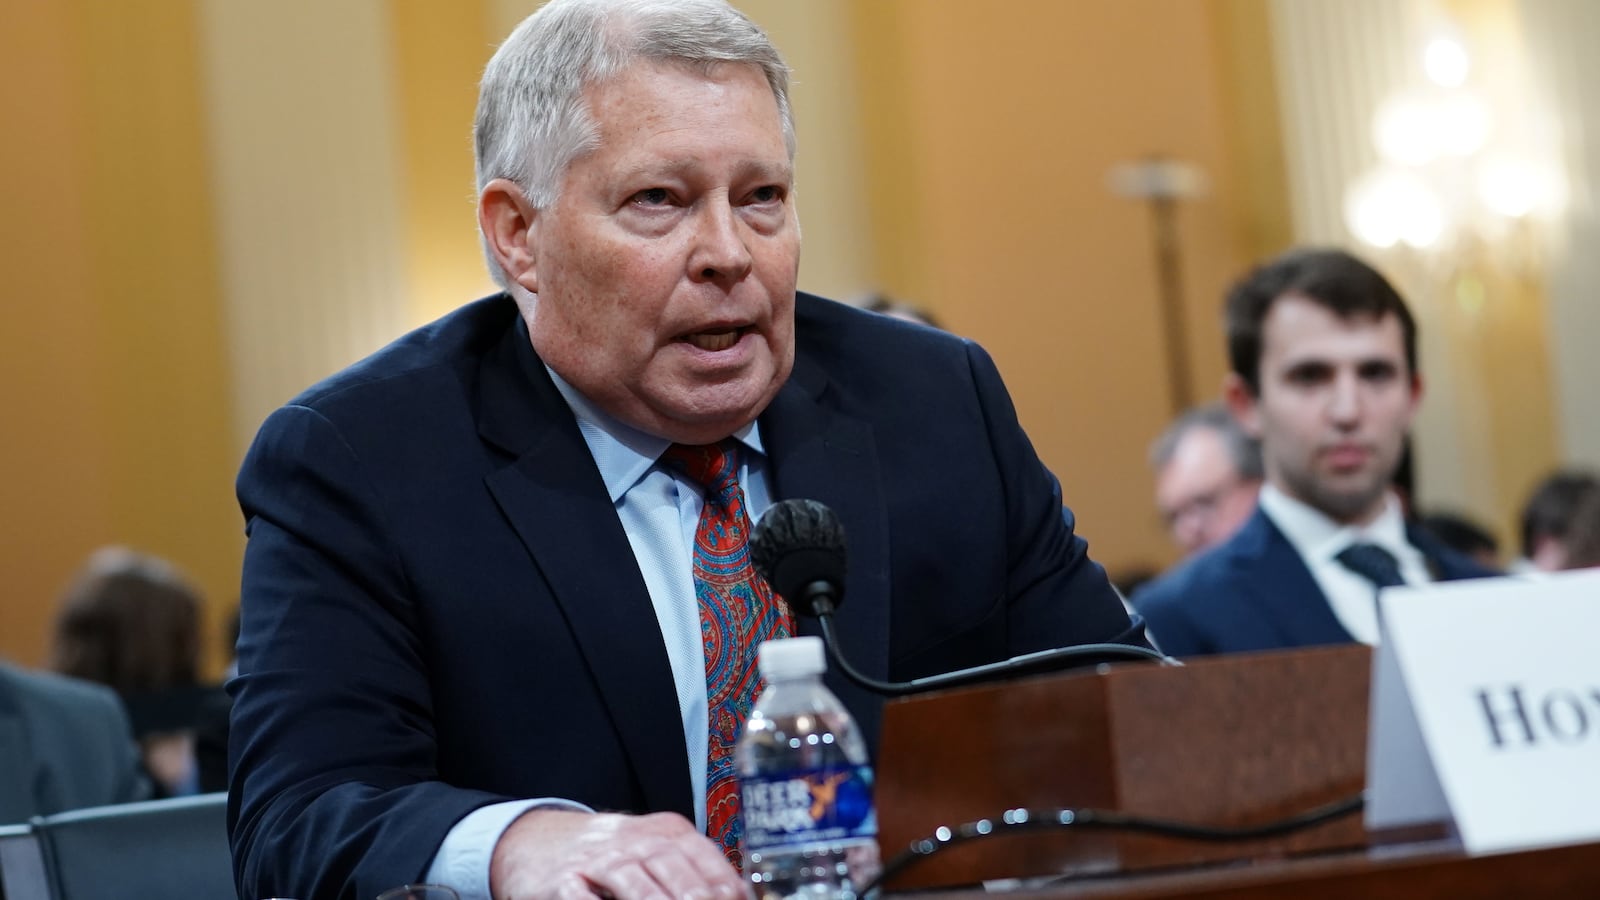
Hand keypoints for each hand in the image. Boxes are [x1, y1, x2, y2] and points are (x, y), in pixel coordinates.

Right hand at [489, 808, 749, 899]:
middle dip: (694, 896)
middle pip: (671, 866)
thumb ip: (694, 872)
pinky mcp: (561, 882)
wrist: (538, 840)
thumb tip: (739, 895)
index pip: (703, 856)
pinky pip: (583, 898)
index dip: (725, 885)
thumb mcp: (654, 850)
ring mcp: (596, 860)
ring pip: (632, 881)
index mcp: (665, 833)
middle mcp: (633, 841)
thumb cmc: (612, 854)